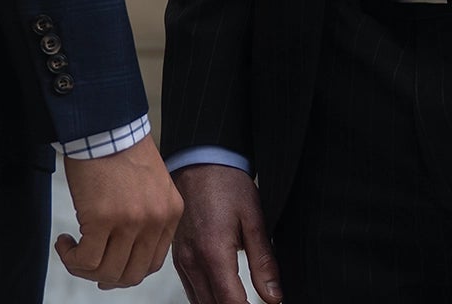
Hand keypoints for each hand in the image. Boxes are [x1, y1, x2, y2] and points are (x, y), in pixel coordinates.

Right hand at [59, 135, 185, 288]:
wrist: (102, 122)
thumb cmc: (119, 149)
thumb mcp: (150, 184)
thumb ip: (147, 216)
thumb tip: (123, 254)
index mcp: (170, 212)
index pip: (152, 264)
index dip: (126, 272)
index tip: (107, 265)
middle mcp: (155, 219)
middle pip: (131, 275)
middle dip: (105, 277)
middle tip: (87, 263)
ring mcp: (130, 221)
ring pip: (106, 272)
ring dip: (83, 268)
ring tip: (72, 249)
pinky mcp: (101, 218)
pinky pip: (85, 260)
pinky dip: (70, 257)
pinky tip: (64, 241)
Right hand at [170, 164, 281, 303]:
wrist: (199, 161)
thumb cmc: (225, 183)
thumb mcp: (254, 219)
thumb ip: (264, 262)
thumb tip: (274, 297)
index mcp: (213, 253)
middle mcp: (192, 261)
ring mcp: (181, 261)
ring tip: (241, 302)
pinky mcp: (177, 258)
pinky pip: (191, 291)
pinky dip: (207, 300)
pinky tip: (223, 296)